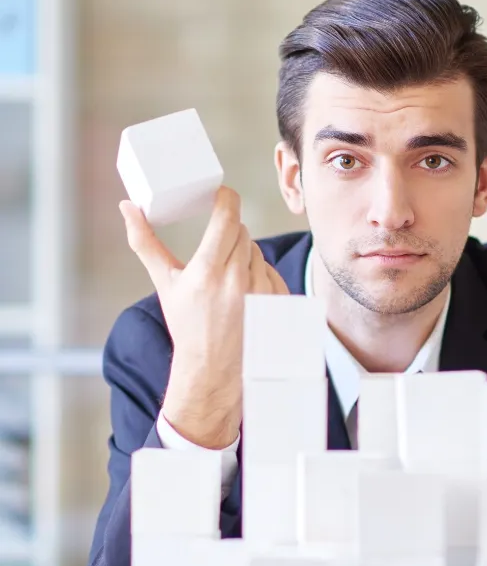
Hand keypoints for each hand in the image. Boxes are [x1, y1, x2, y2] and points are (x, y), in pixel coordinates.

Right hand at [120, 186, 288, 447]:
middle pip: (242, 232)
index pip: (228, 217)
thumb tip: (127, 208)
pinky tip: (244, 294)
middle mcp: (238, 280)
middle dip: (228, 234)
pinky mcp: (280, 302)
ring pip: (257, 251)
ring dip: (244, 256)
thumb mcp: (165, 284)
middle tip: (216, 249)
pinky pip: (271, 271)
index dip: (226, 199)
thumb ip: (145, 242)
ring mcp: (263, 292)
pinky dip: (259, 275)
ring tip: (227, 281)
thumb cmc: (187, 327)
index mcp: (208, 271)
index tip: (220, 195)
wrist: (213, 370)